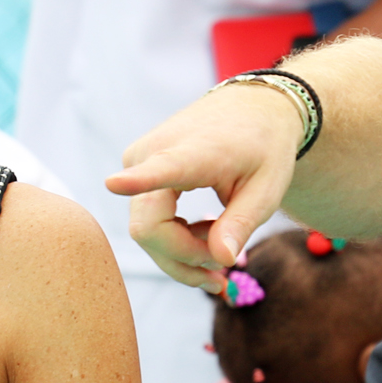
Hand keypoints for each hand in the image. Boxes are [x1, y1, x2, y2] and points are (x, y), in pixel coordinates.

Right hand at [107, 84, 304, 289]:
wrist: (250, 109)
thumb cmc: (263, 148)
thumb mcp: (267, 189)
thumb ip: (240, 225)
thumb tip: (220, 260)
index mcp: (192, 153)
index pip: (160, 170)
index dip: (135, 181)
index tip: (115, 183)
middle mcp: (152, 153)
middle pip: (149, 229)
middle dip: (186, 260)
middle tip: (223, 273)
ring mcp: (137, 161)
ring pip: (145, 231)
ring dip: (182, 254)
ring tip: (220, 253)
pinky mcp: (136, 169)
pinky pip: (146, 220)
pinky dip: (175, 240)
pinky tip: (205, 238)